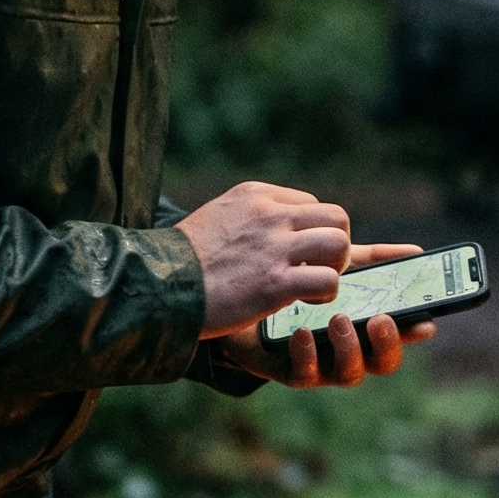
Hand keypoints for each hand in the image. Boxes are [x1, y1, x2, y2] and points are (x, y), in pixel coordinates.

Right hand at [176, 182, 354, 337]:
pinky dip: (326, 293)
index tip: (297, 254)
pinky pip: (329, 280)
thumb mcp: (218, 216)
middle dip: (335, 245)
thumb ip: (251, 217)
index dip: (311, 232)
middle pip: (337, 218)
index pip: (311, 204)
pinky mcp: (275, 283)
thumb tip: (279, 227)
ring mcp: (274, 248)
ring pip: (340, 243)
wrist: (157, 286)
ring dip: (335, 268)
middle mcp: (270, 215)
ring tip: (314, 284)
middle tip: (318, 267)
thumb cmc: (185, 260)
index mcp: (256, 196)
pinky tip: (306, 301)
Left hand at [206, 240, 438, 388]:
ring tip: (339, 319)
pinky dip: (307, 353)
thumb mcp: (336, 269)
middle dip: (386, 344)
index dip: (415, 332)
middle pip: (382, 362)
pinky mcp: (288, 370)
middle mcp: (350, 350)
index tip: (425, 321)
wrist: (241, 296)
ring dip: (349, 348)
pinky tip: (301, 332)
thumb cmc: (299, 284)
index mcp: (366, 326)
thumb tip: (415, 252)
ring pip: (348, 373)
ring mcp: (322, 364)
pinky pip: (304, 373)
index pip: (401, 336)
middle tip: (380, 319)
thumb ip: (373, 262)